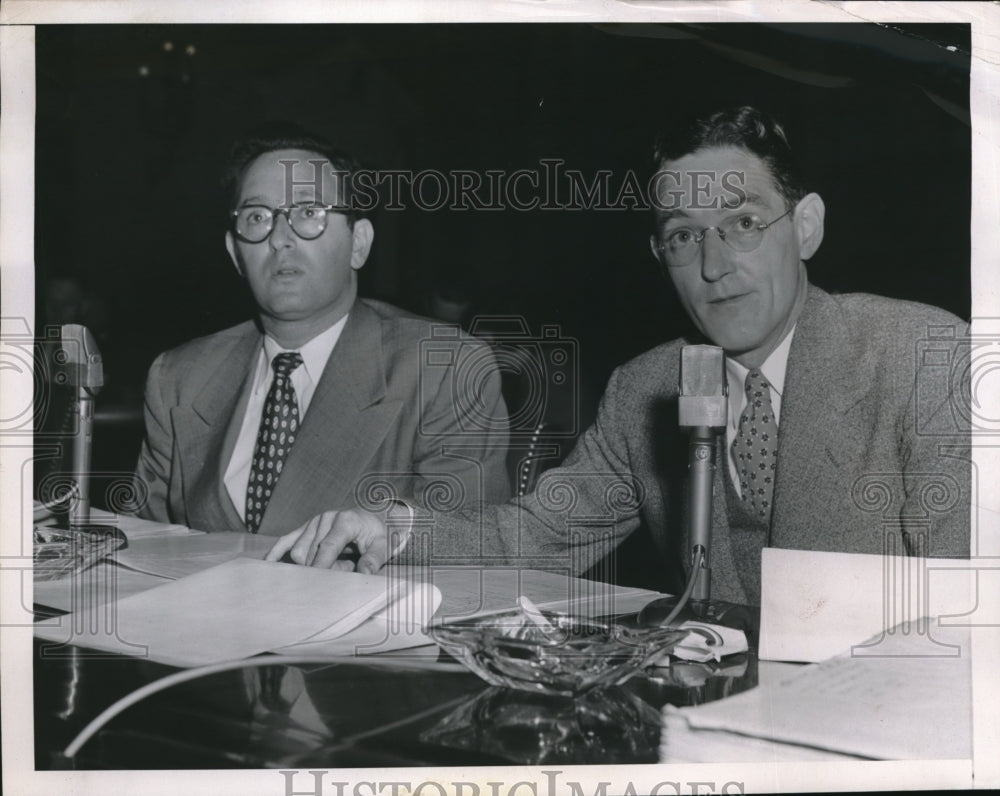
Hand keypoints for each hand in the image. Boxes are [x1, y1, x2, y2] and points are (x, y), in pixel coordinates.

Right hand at [264, 508, 390, 572]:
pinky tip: (268, 564)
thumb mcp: (384, 545)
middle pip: (310, 552)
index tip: (315, 586)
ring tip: (333, 566)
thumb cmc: (380, 532)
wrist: (377, 516)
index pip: (327, 547)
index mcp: (345, 521)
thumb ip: (374, 559)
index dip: (320, 567)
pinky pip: (286, 540)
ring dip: (309, 566)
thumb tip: (365, 574)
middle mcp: (326, 518)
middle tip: (340, 574)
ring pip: (298, 551)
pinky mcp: (306, 527)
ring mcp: (314, 522)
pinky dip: (277, 552)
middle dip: (319, 570)